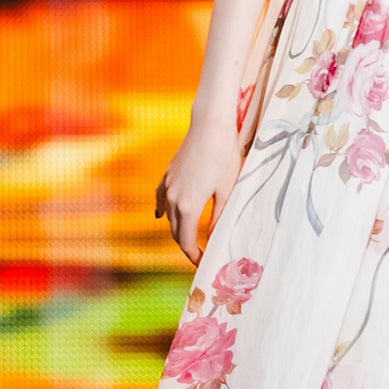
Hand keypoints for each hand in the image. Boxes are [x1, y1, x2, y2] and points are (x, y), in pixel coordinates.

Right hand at [155, 122, 243, 266]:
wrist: (210, 125)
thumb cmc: (224, 156)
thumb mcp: (227, 191)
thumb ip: (218, 218)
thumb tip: (213, 238)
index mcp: (188, 207)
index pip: (186, 242)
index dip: (194, 256)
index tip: (203, 263)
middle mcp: (172, 199)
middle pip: (175, 232)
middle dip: (186, 245)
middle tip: (200, 254)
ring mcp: (167, 186)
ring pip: (168, 217)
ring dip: (177, 229)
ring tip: (190, 237)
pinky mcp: (168, 174)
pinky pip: (161, 199)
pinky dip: (163, 211)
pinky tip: (163, 215)